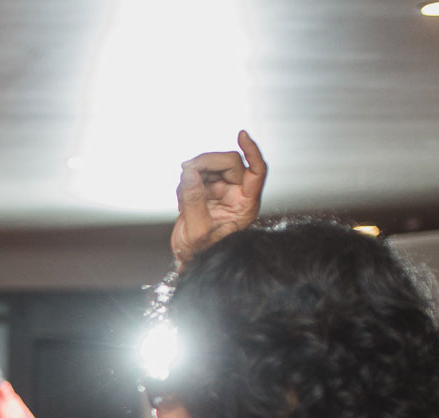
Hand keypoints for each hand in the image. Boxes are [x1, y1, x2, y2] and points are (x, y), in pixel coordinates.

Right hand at [172, 131, 267, 268]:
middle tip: (187, 169)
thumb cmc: (200, 254)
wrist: (187, 260)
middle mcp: (237, 196)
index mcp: (245, 206)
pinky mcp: (208, 192)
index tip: (242, 135)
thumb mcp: (196, 230)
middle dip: (207, 163)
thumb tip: (190, 173)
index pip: (257, 171)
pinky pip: (198, 175)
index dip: (252, 151)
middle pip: (230, 164)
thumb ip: (193, 200)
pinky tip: (182, 199)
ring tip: (182, 196)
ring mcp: (222, 193)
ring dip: (194, 174)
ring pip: (212, 166)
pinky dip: (187, 182)